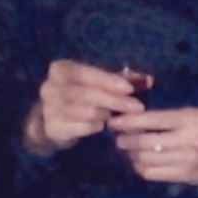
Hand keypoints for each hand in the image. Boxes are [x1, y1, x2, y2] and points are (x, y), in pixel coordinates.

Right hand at [21, 60, 146, 151]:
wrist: (53, 117)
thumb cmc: (82, 93)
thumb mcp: (99, 82)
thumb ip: (123, 79)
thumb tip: (149, 80)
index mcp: (60, 69)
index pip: (86, 73)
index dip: (108, 81)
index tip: (130, 89)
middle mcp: (49, 87)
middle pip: (85, 94)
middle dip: (113, 100)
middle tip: (137, 107)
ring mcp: (48, 109)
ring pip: (83, 112)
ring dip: (104, 114)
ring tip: (116, 116)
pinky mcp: (51, 128)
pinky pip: (78, 128)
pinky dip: (92, 127)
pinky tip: (100, 126)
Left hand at [109, 107, 197, 185]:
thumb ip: (170, 118)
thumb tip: (136, 119)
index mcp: (191, 118)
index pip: (150, 119)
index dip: (127, 121)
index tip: (114, 121)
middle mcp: (188, 140)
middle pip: (144, 142)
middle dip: (125, 140)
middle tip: (118, 136)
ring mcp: (187, 161)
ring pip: (145, 160)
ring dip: (131, 155)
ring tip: (128, 149)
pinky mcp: (186, 176)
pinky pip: (153, 174)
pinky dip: (141, 168)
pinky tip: (141, 162)